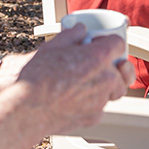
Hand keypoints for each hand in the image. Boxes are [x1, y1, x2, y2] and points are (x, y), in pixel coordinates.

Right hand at [10, 24, 134, 134]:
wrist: (25, 109)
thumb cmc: (36, 78)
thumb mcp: (53, 45)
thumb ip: (72, 35)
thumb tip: (79, 30)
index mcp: (97, 57)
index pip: (118, 44)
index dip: (110, 41)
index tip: (101, 42)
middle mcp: (104, 79)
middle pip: (123, 70)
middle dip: (114, 64)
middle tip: (101, 62)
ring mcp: (100, 101)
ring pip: (115, 89)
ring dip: (107, 83)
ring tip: (89, 78)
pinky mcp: (93, 117)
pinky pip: (101, 105)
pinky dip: (94, 100)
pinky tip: (78, 94)